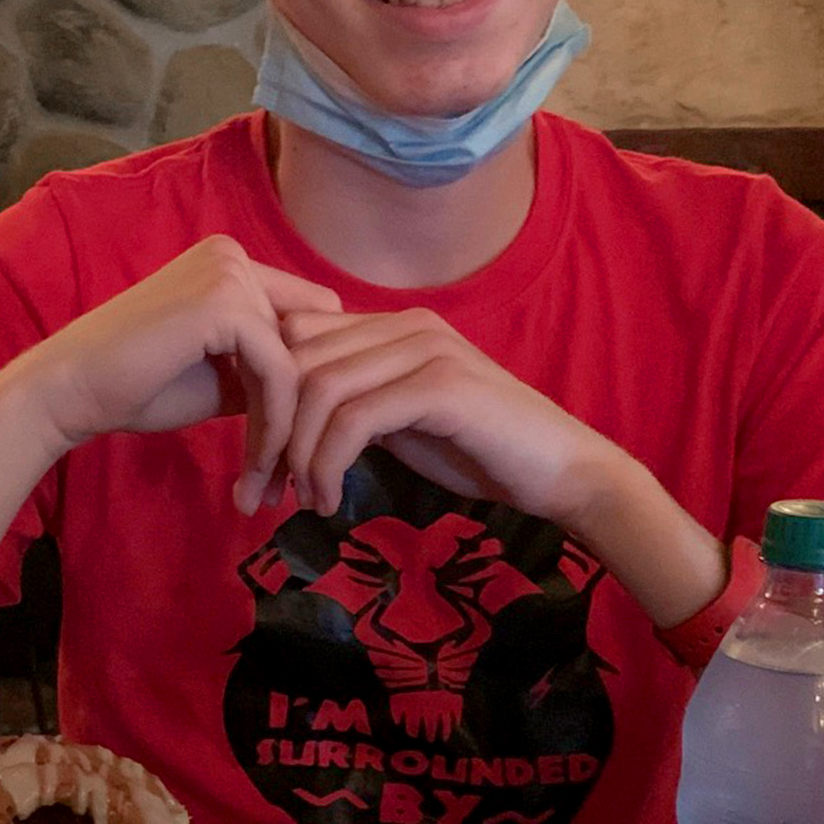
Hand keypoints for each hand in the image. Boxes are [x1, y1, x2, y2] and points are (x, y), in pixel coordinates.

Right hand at [9, 237, 340, 511]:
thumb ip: (265, 372)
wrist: (65, 392)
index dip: (308, 381)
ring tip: (267, 485)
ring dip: (286, 429)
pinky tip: (256, 466)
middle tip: (290, 479)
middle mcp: (233, 257)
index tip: (295, 449)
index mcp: (230, 265)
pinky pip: (278, 374)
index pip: (306, 318)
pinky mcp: (224, 306)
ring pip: (298, 363)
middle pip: (313, 339)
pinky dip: (273, 426)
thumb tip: (323, 396)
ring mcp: (229, 275)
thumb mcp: (218, 376)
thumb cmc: (131, 387)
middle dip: (304, 411)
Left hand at [275, 308, 618, 524]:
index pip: (298, 336)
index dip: (268, 396)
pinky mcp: (440, 386)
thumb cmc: (484, 451)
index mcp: (394, 325)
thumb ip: (356, 404)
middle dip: (270, 428)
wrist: (562, 471)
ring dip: (296, 454)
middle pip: (297, 359)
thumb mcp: (403, 421)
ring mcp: (426, 349)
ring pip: (319, 388)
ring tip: (302, 499)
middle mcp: (407, 324)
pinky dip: (328, 464)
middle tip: (264, 488)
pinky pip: (354, 418)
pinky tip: (330, 499)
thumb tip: (291, 418)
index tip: (261, 459)